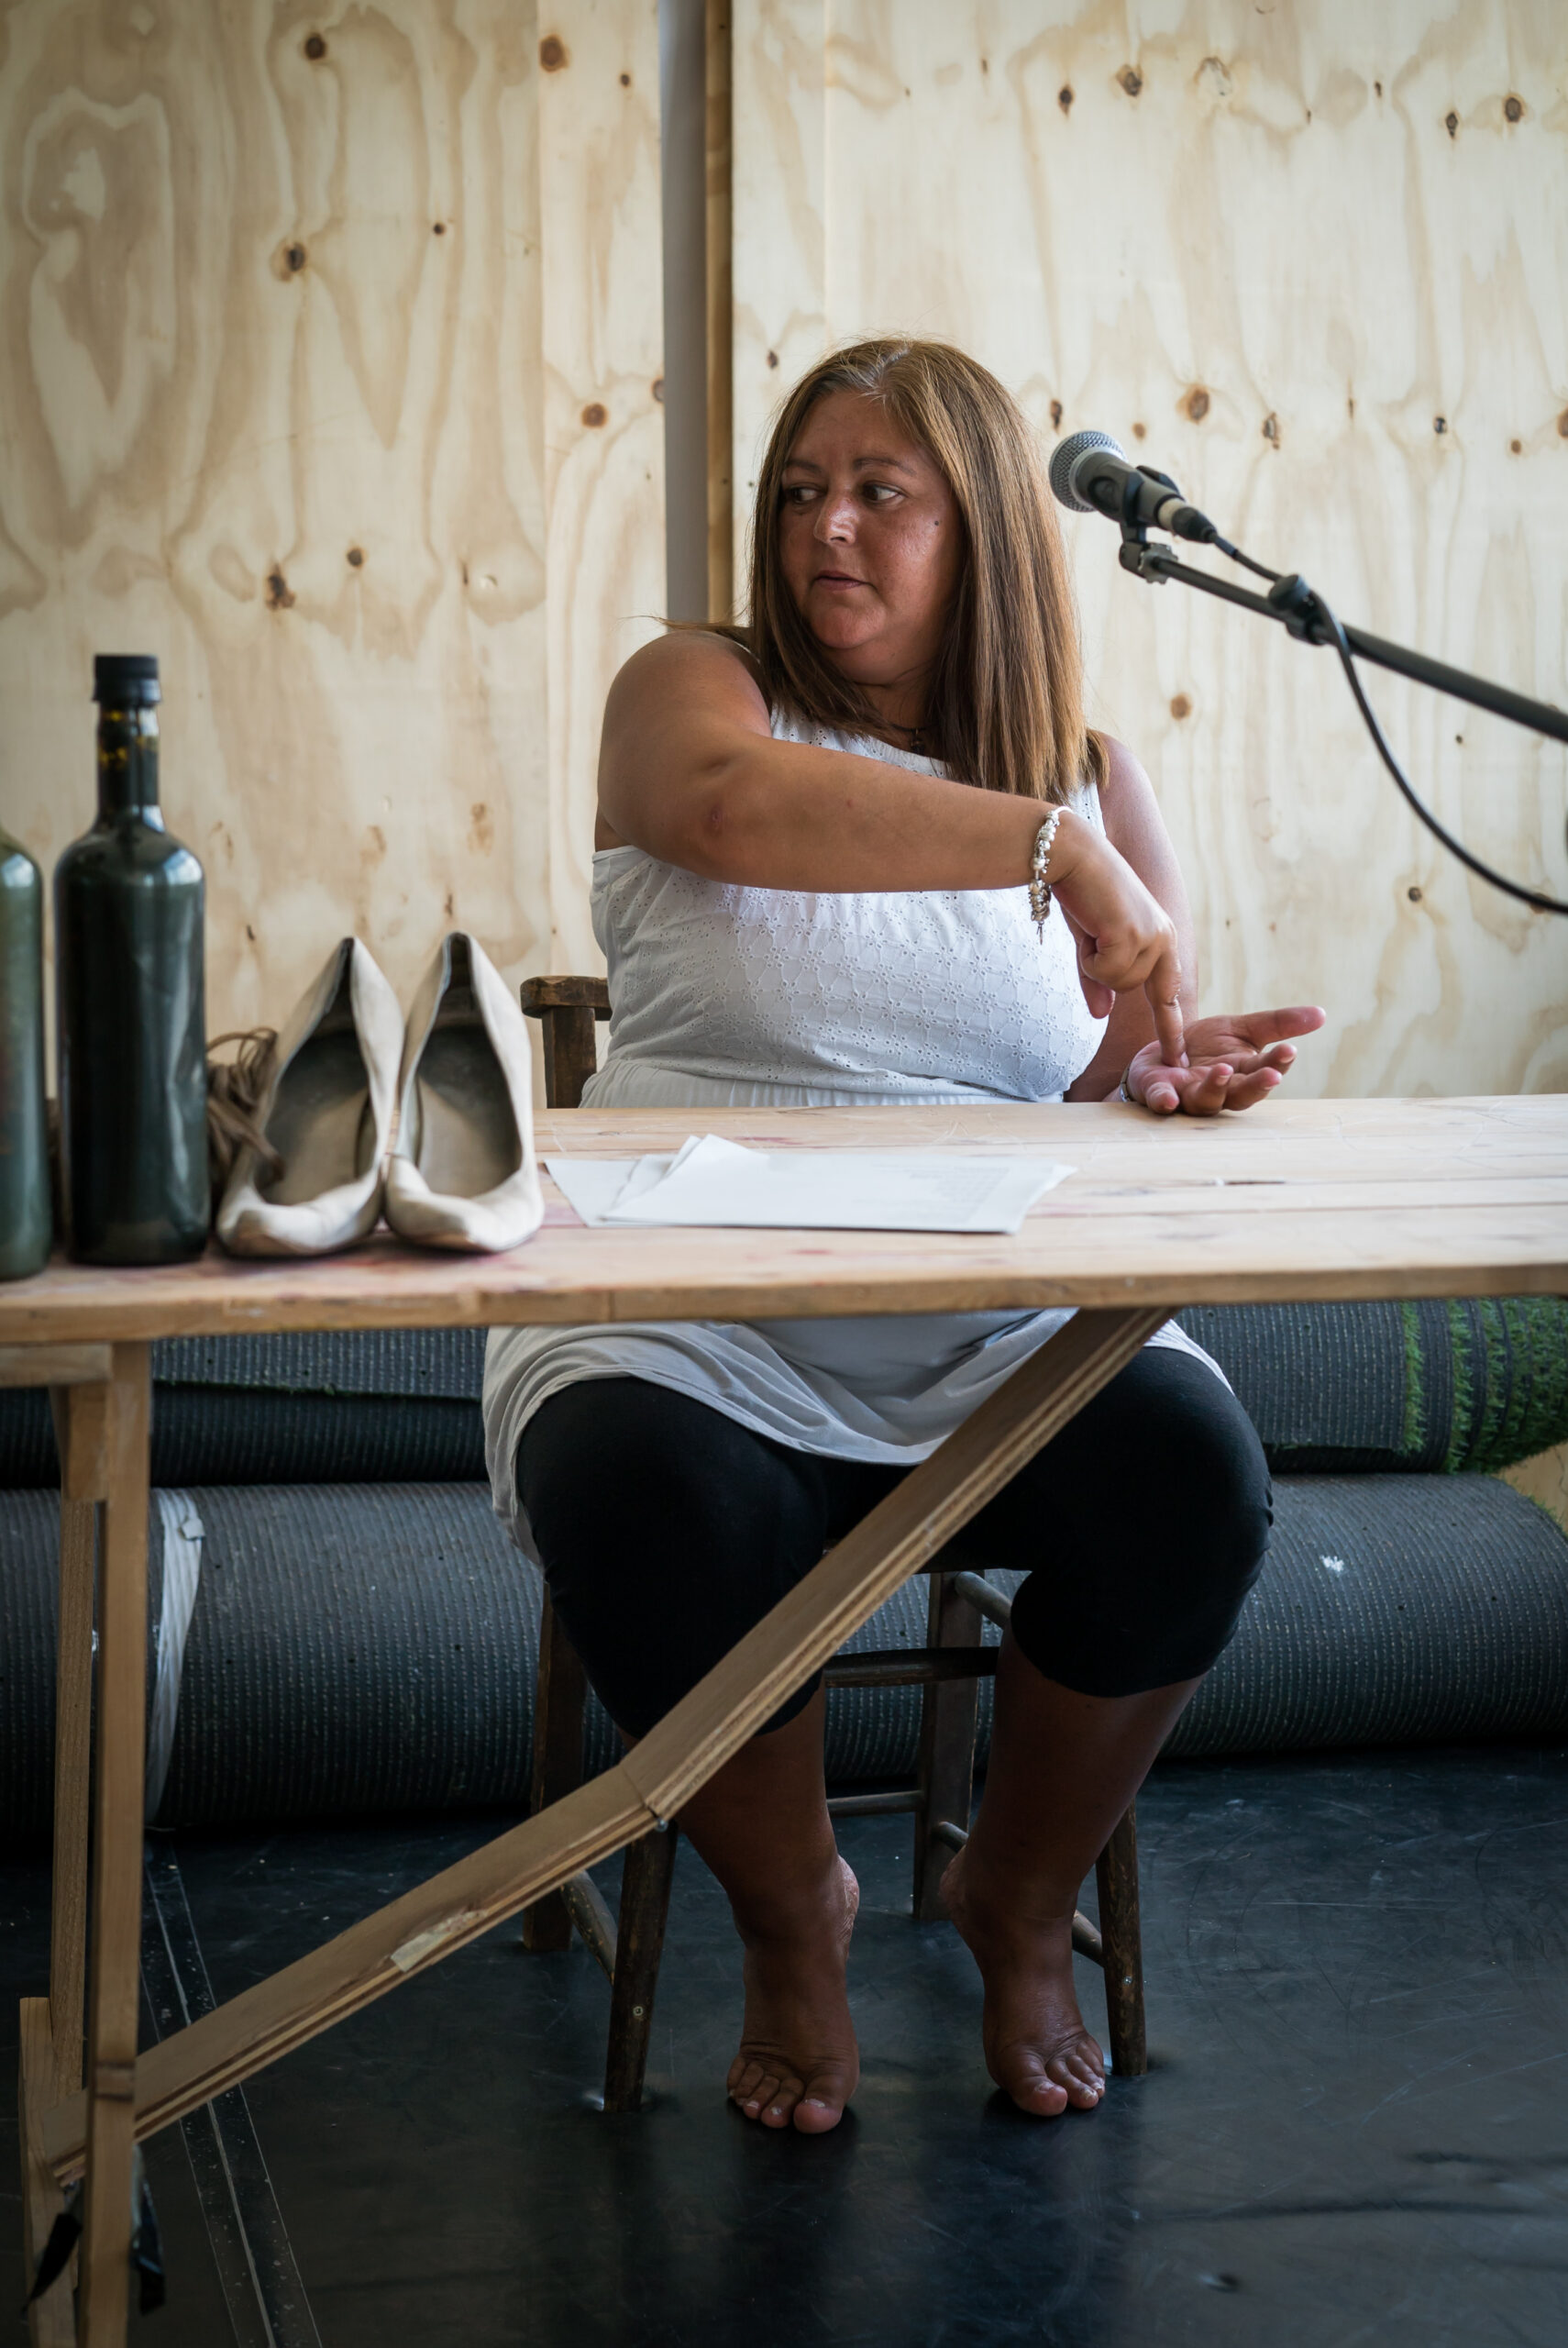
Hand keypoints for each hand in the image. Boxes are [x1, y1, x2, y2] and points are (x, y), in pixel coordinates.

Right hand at [1049, 813, 1185, 1065]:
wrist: (1074, 857)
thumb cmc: (1082, 894)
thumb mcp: (1091, 945)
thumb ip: (1098, 981)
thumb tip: (1102, 1015)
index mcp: (1162, 940)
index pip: (1169, 995)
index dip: (1171, 1030)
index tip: (1177, 1061)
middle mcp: (1164, 940)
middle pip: (1135, 991)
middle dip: (1105, 973)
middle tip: (1093, 936)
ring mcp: (1153, 939)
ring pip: (1119, 985)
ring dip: (1095, 963)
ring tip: (1092, 927)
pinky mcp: (1135, 937)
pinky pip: (1106, 973)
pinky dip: (1089, 958)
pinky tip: (1090, 927)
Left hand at [1124, 1006, 1326, 1115]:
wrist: (1158, 1055)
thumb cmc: (1204, 1047)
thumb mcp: (1241, 1028)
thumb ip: (1277, 1024)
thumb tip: (1322, 1014)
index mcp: (1243, 1074)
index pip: (1265, 1070)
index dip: (1277, 1063)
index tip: (1289, 1051)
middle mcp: (1220, 1091)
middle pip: (1242, 1093)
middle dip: (1256, 1085)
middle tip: (1271, 1075)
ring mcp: (1189, 1095)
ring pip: (1206, 1101)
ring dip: (1215, 1089)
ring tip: (1221, 1071)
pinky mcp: (1159, 1093)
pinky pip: (1162, 1101)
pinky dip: (1165, 1101)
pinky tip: (1169, 1100)